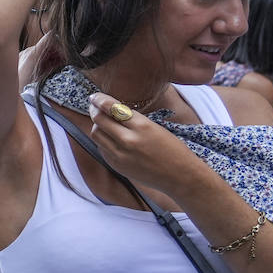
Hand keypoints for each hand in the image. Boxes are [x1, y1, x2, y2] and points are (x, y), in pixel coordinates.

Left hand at [85, 92, 204, 194]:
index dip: (100, 100)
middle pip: (99, 120)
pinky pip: (101, 147)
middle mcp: (128, 140)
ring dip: (96, 125)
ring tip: (101, 121)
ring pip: (96, 134)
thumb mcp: (156, 128)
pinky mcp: (116, 165)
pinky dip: (102, 139)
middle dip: (94, 110)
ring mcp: (120, 154)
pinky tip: (109, 136)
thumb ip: (134, 120)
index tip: (95, 96)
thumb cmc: (173, 149)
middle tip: (94, 106)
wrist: (179, 176)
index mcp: (142, 126)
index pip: (112, 108)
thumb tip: (112, 110)